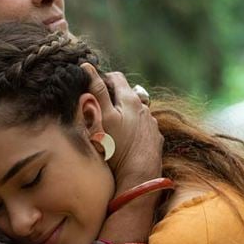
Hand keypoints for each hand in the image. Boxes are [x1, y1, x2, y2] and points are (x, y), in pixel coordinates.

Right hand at [82, 63, 161, 184]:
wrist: (140, 176)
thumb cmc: (118, 147)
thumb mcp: (103, 117)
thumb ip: (97, 92)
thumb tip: (88, 67)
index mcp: (130, 99)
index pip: (116, 77)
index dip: (102, 78)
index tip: (92, 87)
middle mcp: (144, 108)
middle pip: (127, 93)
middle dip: (113, 96)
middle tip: (98, 107)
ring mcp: (152, 123)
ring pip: (136, 110)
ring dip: (125, 112)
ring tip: (112, 126)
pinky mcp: (155, 137)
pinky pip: (143, 126)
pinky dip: (134, 127)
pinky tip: (126, 139)